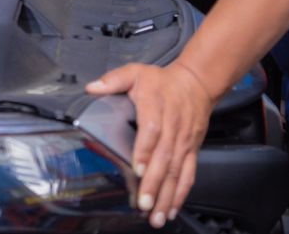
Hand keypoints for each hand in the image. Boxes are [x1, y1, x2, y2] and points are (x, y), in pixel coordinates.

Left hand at [87, 60, 214, 228]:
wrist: (196, 83)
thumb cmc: (162, 81)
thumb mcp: (136, 72)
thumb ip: (114, 80)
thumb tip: (92, 87)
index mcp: (156, 106)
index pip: (152, 130)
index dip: (145, 150)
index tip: (137, 169)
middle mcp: (173, 127)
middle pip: (164, 157)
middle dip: (154, 183)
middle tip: (144, 204)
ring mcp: (184, 142)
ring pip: (177, 171)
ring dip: (167, 195)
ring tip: (157, 215)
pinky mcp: (192, 151)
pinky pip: (188, 174)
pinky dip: (180, 193)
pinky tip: (171, 209)